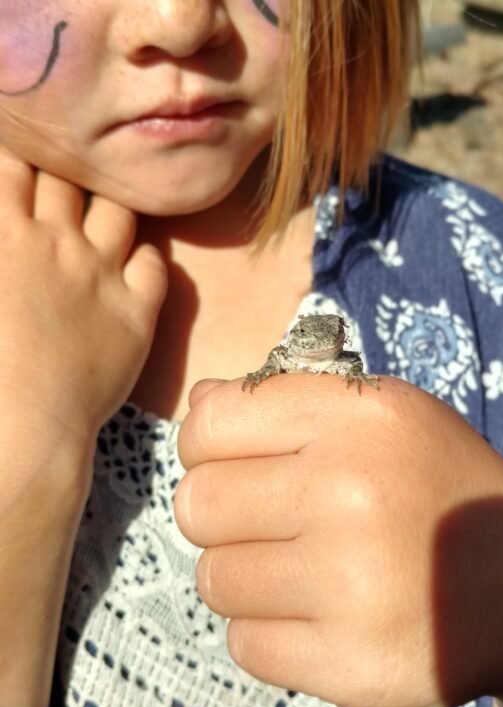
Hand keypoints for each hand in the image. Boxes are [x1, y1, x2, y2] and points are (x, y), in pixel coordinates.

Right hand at [0, 149, 165, 452]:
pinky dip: (145, 256)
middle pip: (67, 180)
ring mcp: (103, 274)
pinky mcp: (138, 311)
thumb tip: (8, 238)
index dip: (21, 157)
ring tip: (100, 215)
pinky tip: (134, 264)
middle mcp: (57, 241)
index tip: (23, 161)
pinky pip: (155, 263)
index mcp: (4, 233)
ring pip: (117, 212)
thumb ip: (0, 244)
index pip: (15, 164)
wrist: (25, 421)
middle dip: (63, 173)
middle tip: (61, 185)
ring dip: (108, 206)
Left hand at [175, 373, 502, 706]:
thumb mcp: (389, 418)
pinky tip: (326, 623)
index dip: (212, 452)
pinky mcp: (354, 666)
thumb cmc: (440, 491)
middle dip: (225, 520)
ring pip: (216, 581)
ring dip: (248, 583)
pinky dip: (273, 638)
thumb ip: (292, 402)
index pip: (208, 427)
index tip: (250, 472)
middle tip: (278, 531)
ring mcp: (356, 586)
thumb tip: (195, 406)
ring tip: (309, 578)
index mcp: (365, 418)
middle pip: (198, 506)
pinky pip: (246, 646)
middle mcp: (357, 493)